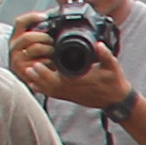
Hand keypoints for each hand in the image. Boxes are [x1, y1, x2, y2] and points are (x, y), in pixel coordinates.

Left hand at [8, 16, 133, 111]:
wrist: (117, 100)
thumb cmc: (115, 82)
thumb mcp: (113, 66)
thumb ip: (105, 55)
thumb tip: (98, 44)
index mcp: (81, 80)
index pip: (59, 78)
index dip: (46, 73)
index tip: (37, 64)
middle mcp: (74, 89)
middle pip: (50, 85)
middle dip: (39, 77)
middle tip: (29, 68)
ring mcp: (72, 94)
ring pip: (51, 91)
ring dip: (39, 83)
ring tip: (29, 75)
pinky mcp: (71, 97)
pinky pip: (54, 95)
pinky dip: (44, 91)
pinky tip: (35, 86)